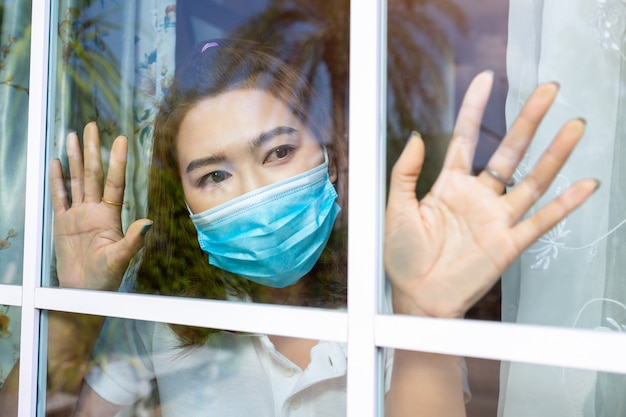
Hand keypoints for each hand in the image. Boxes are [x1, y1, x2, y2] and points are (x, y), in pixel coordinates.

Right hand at [50, 122, 151, 289]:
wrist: (82, 292)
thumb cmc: (104, 278)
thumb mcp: (120, 259)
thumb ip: (133, 241)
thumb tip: (149, 222)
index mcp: (110, 216)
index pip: (114, 182)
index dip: (117, 161)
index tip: (121, 140)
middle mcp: (95, 210)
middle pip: (93, 174)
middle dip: (92, 150)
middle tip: (92, 126)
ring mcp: (78, 214)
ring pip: (76, 180)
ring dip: (75, 158)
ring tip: (73, 136)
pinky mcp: (62, 222)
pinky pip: (58, 197)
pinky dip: (57, 180)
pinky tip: (57, 163)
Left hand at [384, 71, 597, 317]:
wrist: (416, 298)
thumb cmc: (402, 256)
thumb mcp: (395, 209)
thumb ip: (405, 173)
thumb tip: (415, 136)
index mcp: (448, 185)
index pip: (465, 137)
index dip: (475, 107)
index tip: (487, 78)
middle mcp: (477, 197)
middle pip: (508, 151)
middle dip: (528, 120)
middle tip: (548, 89)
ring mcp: (495, 219)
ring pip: (531, 180)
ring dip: (554, 154)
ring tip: (575, 126)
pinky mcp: (508, 244)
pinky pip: (541, 221)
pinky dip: (565, 205)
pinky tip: (586, 185)